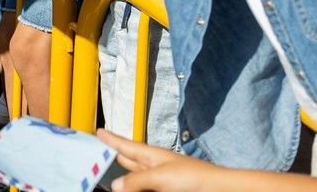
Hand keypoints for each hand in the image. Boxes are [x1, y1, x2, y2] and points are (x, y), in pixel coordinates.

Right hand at [99, 130, 223, 191]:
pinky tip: (130, 191)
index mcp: (151, 156)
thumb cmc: (193, 177)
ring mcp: (160, 182)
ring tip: (110, 182)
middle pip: (128, 162)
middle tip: (98, 156)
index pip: (125, 145)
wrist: (218, 190)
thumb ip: (136, 181)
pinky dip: (135, 190)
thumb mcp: (160, 177)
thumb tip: (116, 186)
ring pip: (135, 181)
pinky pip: (145, 190)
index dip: (111, 138)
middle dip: (114, 159)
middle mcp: (153, 168)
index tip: (99, 131)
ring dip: (124, 182)